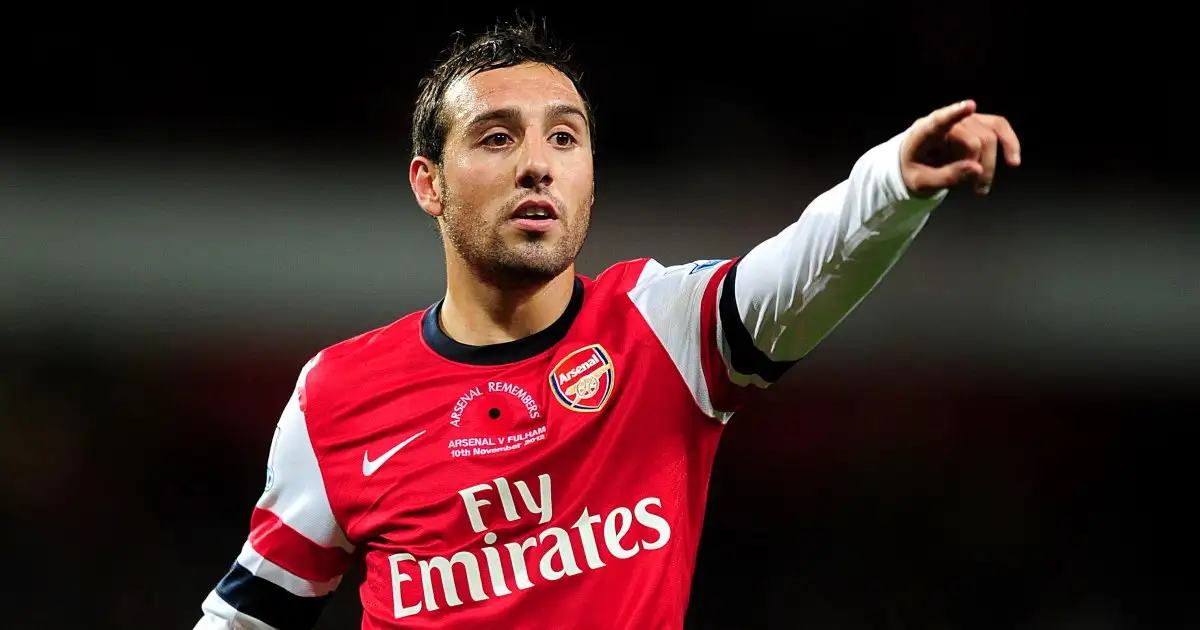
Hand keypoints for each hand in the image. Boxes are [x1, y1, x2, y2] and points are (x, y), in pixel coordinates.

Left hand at [900, 100, 1020, 196]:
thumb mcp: (922, 182)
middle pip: (976, 140)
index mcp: (924, 133)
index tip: (969, 106)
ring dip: (991, 163)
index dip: (954, 113)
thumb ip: (946, 176)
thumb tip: (977, 169)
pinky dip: (1009, 143)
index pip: (939, 120)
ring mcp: (963, 120)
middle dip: (981, 167)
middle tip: (977, 190)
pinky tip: (1014, 161)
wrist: (914, 162)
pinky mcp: (977, 123)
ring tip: (983, 187)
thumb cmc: (914, 170)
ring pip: (990, 136)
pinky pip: (999, 126)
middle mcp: (946, 121)